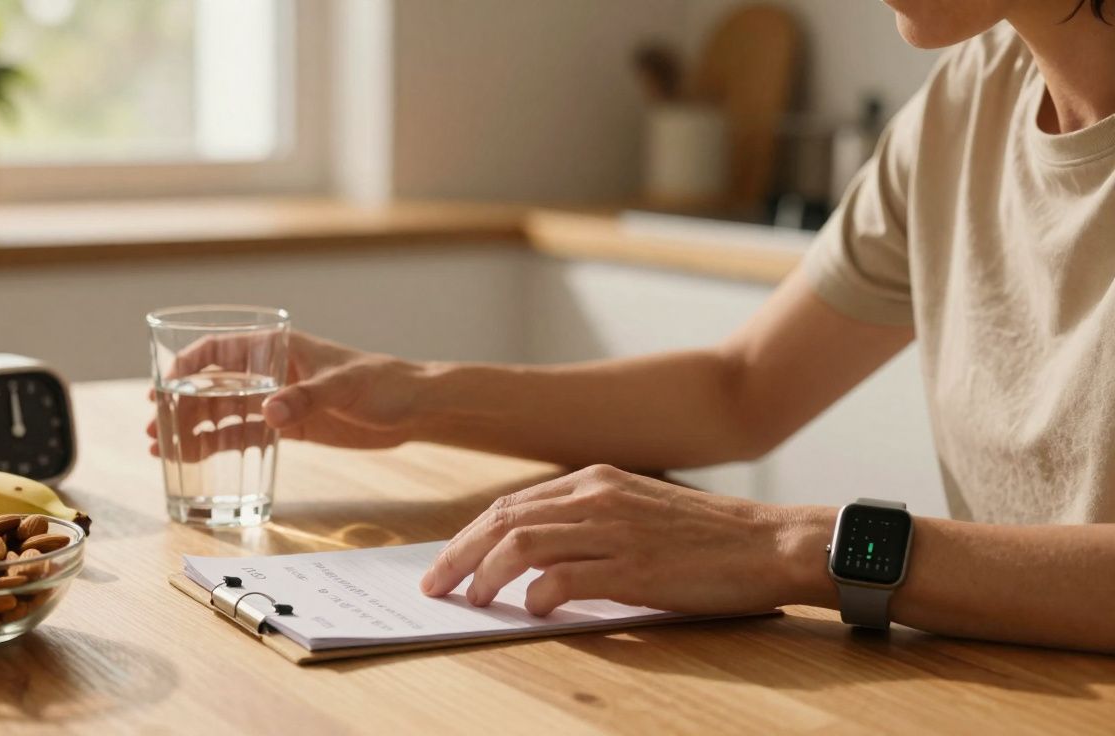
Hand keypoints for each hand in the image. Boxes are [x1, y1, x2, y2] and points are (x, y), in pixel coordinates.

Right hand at [148, 332, 430, 458]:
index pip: (221, 350)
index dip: (187, 365)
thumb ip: (306, 398)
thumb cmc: (384, 383)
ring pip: (224, 411)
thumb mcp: (344, 388)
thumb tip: (268, 411)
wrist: (414, 408)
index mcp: (280, 348)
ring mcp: (279, 399)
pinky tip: (194, 458)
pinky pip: (245, 433)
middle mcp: (272, 371)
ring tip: (160, 449)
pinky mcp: (290, 425)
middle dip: (180, 404)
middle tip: (154, 429)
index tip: (161, 386)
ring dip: (192, 427)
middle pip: (214, 384)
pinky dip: (218, 443)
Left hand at [420, 464, 822, 615]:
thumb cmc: (706, 536)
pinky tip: (532, 613)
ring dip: (485, 575)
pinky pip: (563, 580)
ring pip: (521, 545)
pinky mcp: (634, 567)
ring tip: (472, 603)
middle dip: (458, 555)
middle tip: (435, 586)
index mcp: (594, 480)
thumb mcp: (637, 511)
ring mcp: (614, 530)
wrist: (770, 542)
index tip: (446, 562)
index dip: (469, 536)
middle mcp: (596, 497)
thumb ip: (587, 524)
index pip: (511, 506)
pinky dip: (537, 597)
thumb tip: (534, 561)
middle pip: (502, 521)